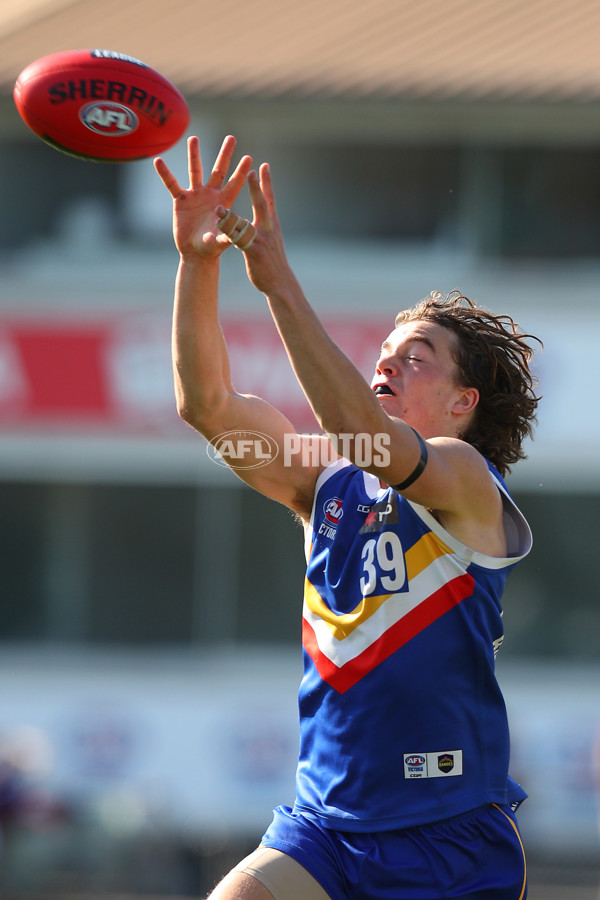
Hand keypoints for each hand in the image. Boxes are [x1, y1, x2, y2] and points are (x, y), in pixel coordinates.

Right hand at [154, 135, 251, 258]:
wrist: (195, 253)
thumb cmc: (212, 248)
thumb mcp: (222, 240)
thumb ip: (229, 231)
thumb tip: (239, 225)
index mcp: (224, 202)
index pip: (234, 184)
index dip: (241, 172)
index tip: (249, 158)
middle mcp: (211, 195)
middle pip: (219, 170)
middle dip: (225, 154)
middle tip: (232, 137)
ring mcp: (196, 195)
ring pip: (195, 170)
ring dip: (194, 154)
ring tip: (194, 138)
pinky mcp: (181, 200)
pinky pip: (172, 184)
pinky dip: (165, 174)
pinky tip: (158, 161)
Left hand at [216, 164, 295, 294]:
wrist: (281, 283)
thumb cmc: (274, 263)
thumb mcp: (272, 242)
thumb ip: (264, 229)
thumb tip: (258, 221)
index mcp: (272, 225)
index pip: (270, 200)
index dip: (266, 183)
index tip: (264, 166)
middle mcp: (268, 229)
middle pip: (262, 205)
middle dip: (256, 188)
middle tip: (251, 171)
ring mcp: (260, 241)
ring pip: (243, 225)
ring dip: (229, 218)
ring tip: (218, 209)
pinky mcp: (253, 252)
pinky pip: (237, 244)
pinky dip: (227, 239)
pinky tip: (217, 236)